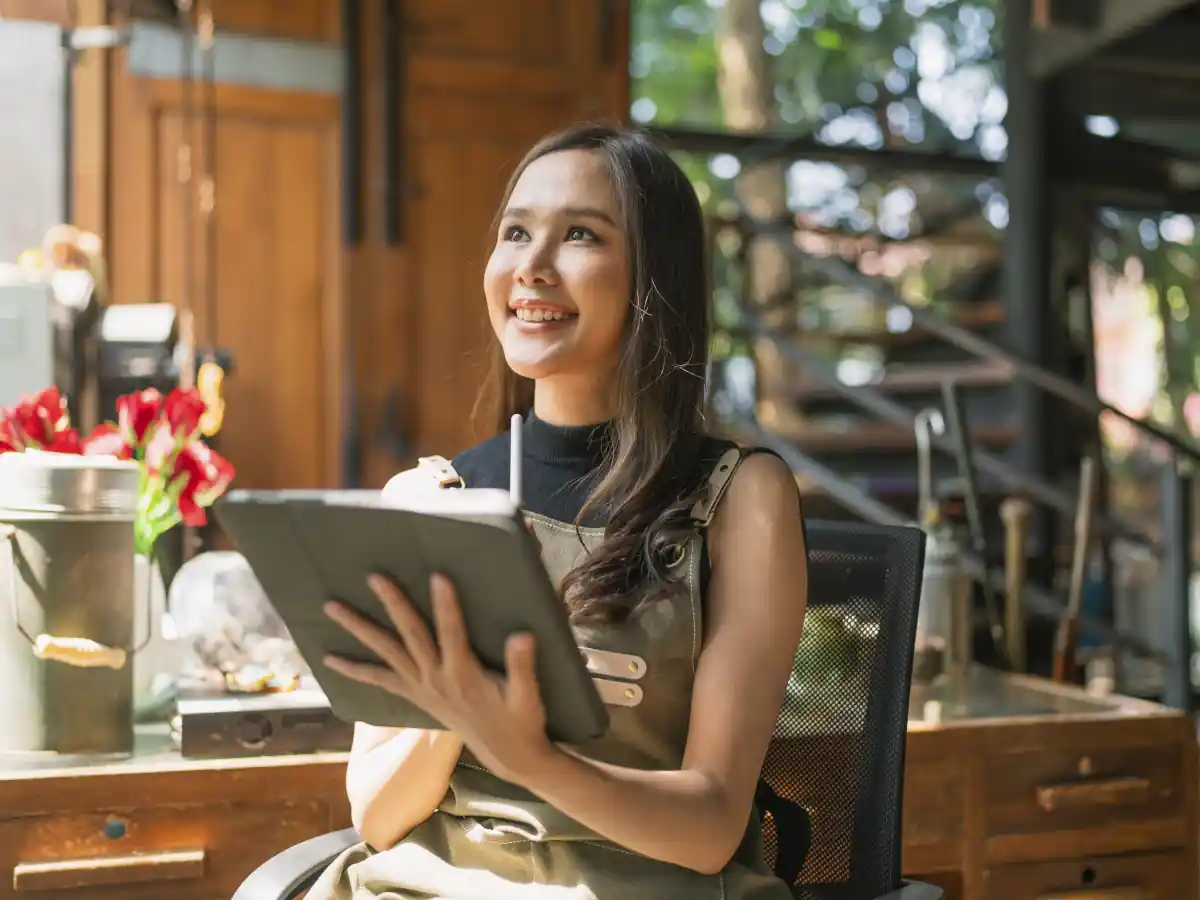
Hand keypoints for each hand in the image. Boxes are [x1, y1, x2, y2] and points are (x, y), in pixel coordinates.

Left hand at [323, 573, 552, 785]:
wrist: (506, 756)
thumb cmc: (521, 721)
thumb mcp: (527, 697)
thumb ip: (522, 666)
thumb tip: (522, 636)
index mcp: (464, 676)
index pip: (453, 635)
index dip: (447, 606)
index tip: (438, 576)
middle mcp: (436, 680)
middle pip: (410, 637)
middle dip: (393, 605)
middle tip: (374, 577)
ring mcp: (422, 688)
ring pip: (386, 653)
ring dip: (359, 629)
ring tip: (330, 607)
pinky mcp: (416, 696)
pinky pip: (380, 681)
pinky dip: (356, 669)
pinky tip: (330, 659)